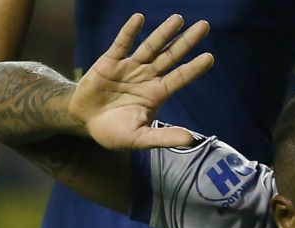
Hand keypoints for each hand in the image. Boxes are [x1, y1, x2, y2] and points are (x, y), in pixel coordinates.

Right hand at [71, 13, 214, 150]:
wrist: (84, 121)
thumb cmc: (114, 132)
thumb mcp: (140, 139)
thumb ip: (163, 137)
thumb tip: (190, 141)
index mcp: (156, 94)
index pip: (179, 78)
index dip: (194, 68)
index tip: (209, 57)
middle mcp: (146, 77)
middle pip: (170, 56)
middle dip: (186, 42)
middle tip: (205, 26)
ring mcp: (129, 67)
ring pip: (150, 47)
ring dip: (164, 33)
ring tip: (178, 19)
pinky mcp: (110, 61)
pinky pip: (122, 43)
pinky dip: (130, 32)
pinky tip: (139, 19)